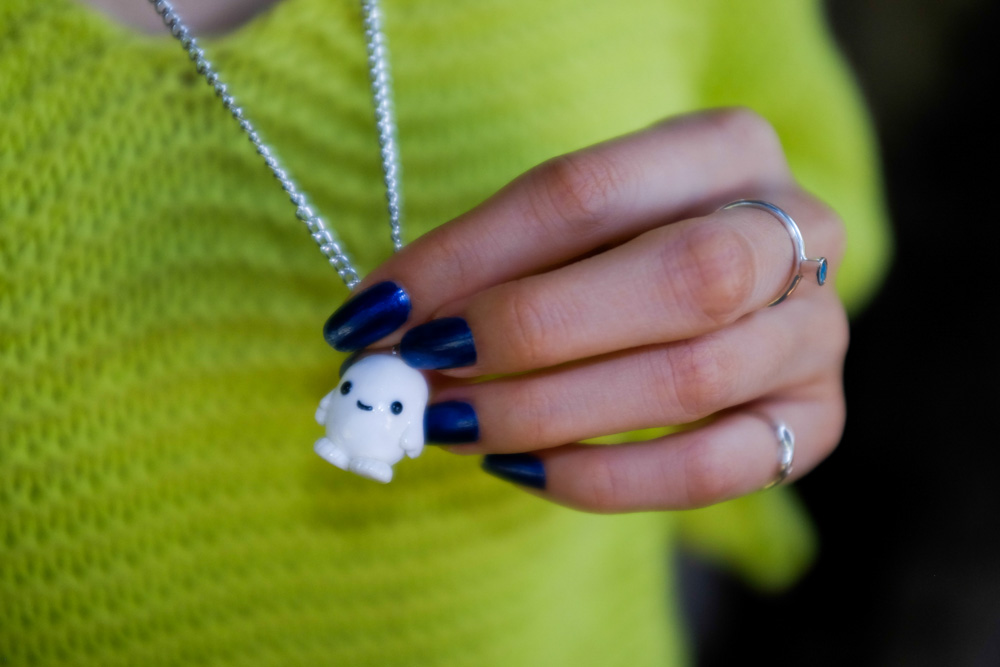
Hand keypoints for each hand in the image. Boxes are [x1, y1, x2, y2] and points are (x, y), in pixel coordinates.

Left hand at [324, 108, 847, 512]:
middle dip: (530, 331)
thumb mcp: (571, 223)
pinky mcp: (816, 422)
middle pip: (680, 278)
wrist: (731, 292)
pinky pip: (710, 470)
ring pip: (689, 380)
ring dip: (544, 411)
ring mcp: (818, 331)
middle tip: (422, 367)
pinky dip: (598, 480)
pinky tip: (516, 468)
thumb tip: (384, 327)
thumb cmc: (625, 246)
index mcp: (730, 147)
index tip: (379, 310)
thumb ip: (495, 263)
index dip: (470, 256)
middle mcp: (800, 229)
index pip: (589, 192)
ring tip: (449, 421)